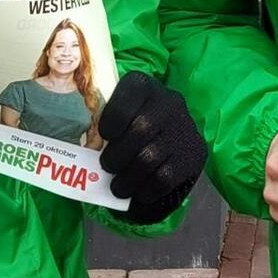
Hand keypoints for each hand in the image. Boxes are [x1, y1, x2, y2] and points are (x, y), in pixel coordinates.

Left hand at [98, 71, 208, 223]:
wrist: (174, 139)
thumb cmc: (133, 126)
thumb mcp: (120, 114)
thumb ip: (102, 123)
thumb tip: (82, 151)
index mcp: (144, 86)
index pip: (128, 98)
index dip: (111, 121)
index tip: (104, 137)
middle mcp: (169, 102)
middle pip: (141, 130)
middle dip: (117, 155)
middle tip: (107, 167)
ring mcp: (185, 128)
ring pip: (151, 158)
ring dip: (128, 178)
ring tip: (118, 187)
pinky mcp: (194, 154)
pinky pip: (165, 177)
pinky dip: (147, 189)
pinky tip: (139, 192)